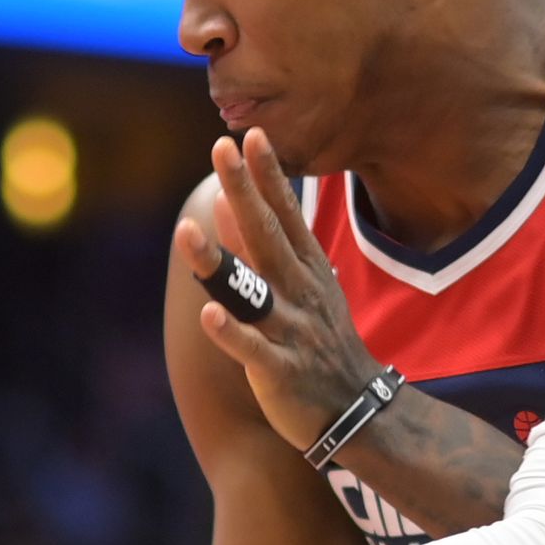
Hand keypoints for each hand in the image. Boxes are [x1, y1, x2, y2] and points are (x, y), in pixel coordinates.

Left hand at [173, 129, 385, 452]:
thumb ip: (269, 246)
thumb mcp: (307, 287)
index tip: (251, 136)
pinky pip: (252, 349)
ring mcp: (291, 330)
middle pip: (267, 236)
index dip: (269, 176)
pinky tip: (207, 314)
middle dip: (245, 191)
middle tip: (222, 148)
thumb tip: (230, 201)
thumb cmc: (323, 342)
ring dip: (216, 261)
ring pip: (249, 291)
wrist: (358, 409)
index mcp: (308, 270)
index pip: (287, 214)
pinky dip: (231, 333)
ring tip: (185, 231)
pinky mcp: (280, 370)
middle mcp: (300, 292)